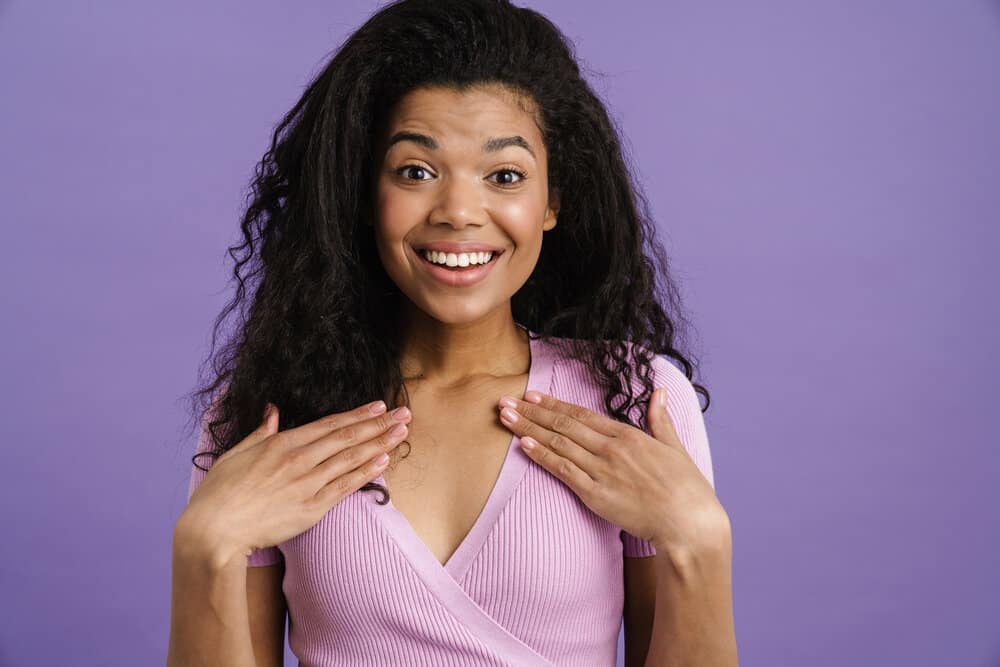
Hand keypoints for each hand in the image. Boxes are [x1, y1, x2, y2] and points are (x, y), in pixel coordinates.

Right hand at [181, 400, 411, 563]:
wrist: (213, 532)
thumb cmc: (219, 494)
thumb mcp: (236, 453)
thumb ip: (260, 431)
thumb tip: (273, 410)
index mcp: (281, 443)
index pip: (329, 424)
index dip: (357, 414)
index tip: (378, 405)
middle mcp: (299, 459)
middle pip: (347, 437)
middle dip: (379, 423)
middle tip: (404, 413)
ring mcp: (307, 484)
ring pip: (351, 458)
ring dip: (380, 442)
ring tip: (402, 431)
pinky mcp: (312, 509)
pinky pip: (345, 486)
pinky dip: (367, 471)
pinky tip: (384, 459)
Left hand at [497, 388, 726, 553]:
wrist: (690, 523)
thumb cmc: (687, 489)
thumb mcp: (674, 447)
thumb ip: (660, 419)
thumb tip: (659, 391)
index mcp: (628, 435)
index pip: (582, 415)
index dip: (554, 404)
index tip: (532, 395)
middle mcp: (611, 449)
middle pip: (563, 425)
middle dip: (531, 412)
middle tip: (504, 401)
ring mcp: (602, 471)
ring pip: (558, 445)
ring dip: (529, 429)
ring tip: (505, 418)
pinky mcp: (597, 495)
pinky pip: (564, 472)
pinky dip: (543, 457)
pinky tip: (524, 446)